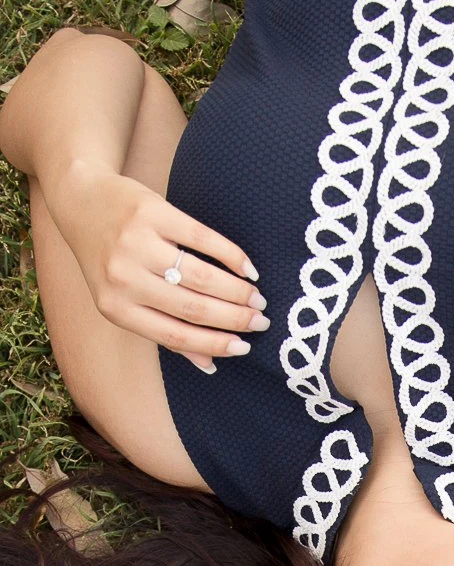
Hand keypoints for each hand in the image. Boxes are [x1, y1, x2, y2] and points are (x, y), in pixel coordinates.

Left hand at [51, 161, 268, 372]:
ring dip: (236, 291)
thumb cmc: (108, 258)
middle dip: (234, 318)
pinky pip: (202, 238)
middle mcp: (123, 278)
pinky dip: (230, 256)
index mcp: (116, 308)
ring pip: (200, 277)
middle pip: (192, 307)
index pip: (174, 334)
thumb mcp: (123, 299)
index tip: (244, 346)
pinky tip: (247, 268)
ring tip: (257, 298)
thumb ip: (163, 330)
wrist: (81, 201)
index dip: (214, 343)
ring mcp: (136, 244)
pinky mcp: (152, 213)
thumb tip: (210, 364)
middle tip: (260, 321)